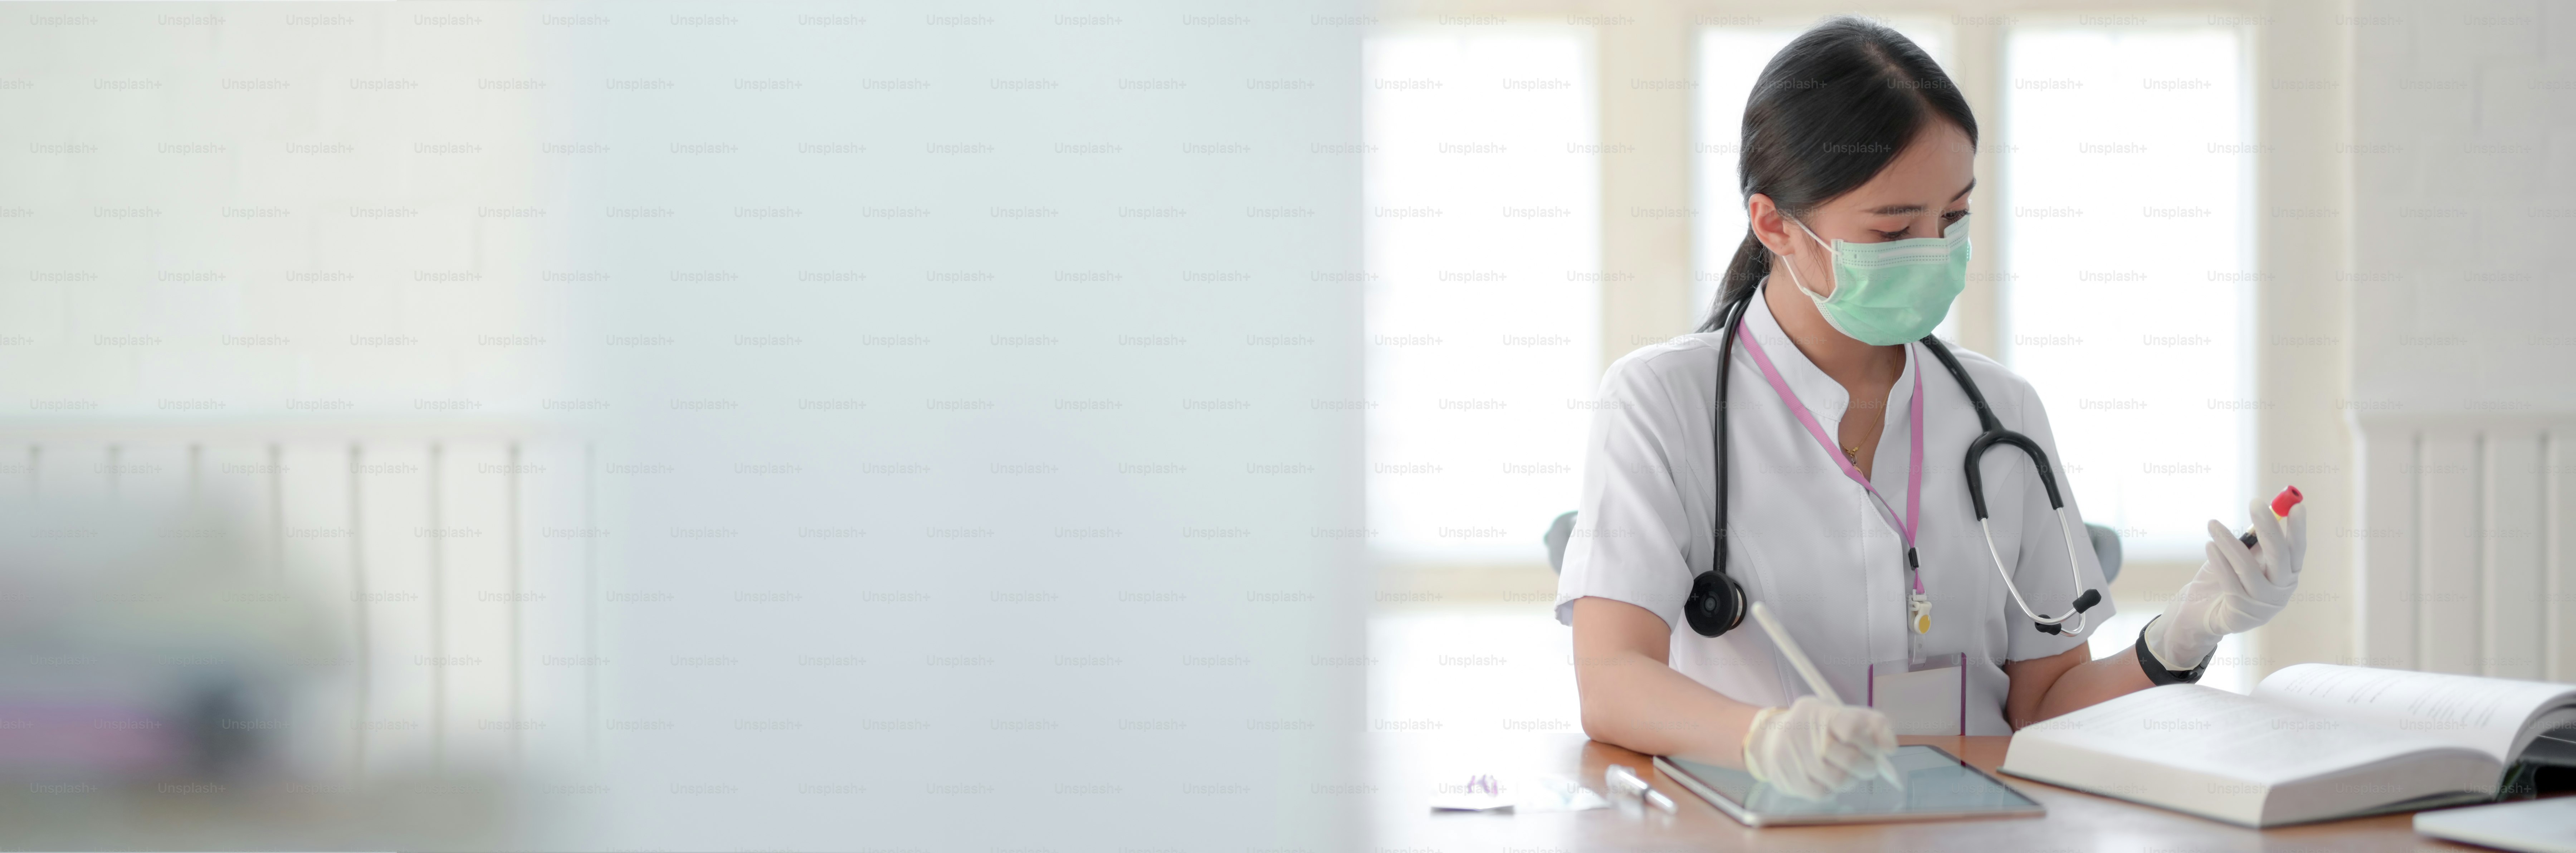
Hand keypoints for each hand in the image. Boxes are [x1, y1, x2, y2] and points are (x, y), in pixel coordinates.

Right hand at [1741, 696, 1898, 799]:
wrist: (1771, 738)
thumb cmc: (1817, 727)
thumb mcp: (1842, 714)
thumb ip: (1871, 724)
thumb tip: (1890, 748)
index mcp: (1819, 712)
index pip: (1852, 728)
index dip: (1871, 744)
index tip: (1875, 750)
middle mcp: (1803, 733)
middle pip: (1849, 759)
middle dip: (1867, 767)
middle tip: (1868, 767)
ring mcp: (1794, 758)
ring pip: (1839, 780)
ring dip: (1851, 780)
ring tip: (1849, 773)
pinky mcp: (1788, 779)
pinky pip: (1822, 793)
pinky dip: (1832, 790)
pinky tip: (1829, 779)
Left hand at [2147, 498, 2306, 670]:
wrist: (2202, 612)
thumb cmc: (2227, 578)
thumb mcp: (2245, 557)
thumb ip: (2256, 540)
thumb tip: (2266, 508)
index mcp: (2287, 576)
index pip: (2297, 550)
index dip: (2298, 529)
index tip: (2296, 505)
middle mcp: (2280, 592)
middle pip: (2280, 557)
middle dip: (2269, 528)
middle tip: (2256, 502)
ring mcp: (2261, 605)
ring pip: (2248, 569)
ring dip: (2229, 542)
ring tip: (2212, 524)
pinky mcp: (2240, 615)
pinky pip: (2229, 582)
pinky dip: (2218, 561)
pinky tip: (2209, 545)